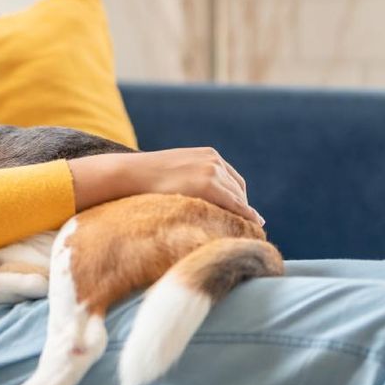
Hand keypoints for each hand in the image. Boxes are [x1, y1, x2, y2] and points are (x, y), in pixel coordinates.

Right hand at [68, 147, 264, 226]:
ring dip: (243, 213)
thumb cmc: (146, 177)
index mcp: (208, 154)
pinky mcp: (209, 185)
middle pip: (239, 189)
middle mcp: (214, 161)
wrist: (130, 174)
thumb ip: (191, 176)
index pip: (233, 178)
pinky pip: (236, 205)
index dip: (238, 197)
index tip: (241, 211)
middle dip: (242, 207)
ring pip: (238, 198)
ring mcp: (212, 171)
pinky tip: (254, 225)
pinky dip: (247, 216)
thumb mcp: (175, 169)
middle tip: (247, 225)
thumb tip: (194, 194)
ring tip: (248, 230)